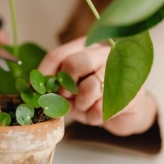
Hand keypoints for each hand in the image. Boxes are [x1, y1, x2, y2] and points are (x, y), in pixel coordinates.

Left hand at [38, 37, 156, 135]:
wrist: (127, 111)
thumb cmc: (94, 96)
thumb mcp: (70, 88)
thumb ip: (55, 83)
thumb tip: (32, 89)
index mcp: (85, 47)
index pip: (57, 55)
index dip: (44, 74)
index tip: (36, 90)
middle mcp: (103, 52)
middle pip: (73, 64)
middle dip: (65, 87)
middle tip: (66, 97)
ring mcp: (119, 70)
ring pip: (89, 87)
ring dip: (82, 104)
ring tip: (85, 106)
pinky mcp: (131, 93)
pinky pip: (102, 107)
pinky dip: (94, 116)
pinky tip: (98, 113)